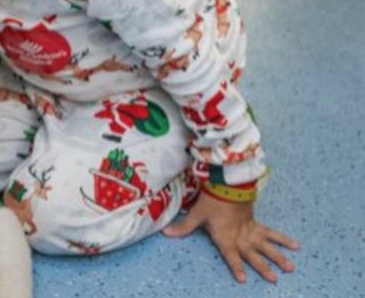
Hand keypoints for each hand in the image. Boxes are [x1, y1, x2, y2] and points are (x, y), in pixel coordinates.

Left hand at [162, 192, 298, 282]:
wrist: (226, 182)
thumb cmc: (211, 199)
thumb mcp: (196, 213)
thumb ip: (184, 227)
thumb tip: (165, 233)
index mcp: (225, 235)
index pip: (230, 254)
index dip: (235, 266)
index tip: (243, 279)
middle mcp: (240, 235)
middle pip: (252, 253)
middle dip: (263, 267)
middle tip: (274, 279)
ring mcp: (250, 228)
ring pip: (265, 245)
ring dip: (278, 256)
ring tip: (290, 268)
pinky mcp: (255, 221)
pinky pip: (271, 232)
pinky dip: (283, 239)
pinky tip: (295, 245)